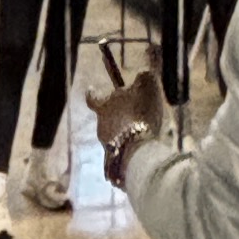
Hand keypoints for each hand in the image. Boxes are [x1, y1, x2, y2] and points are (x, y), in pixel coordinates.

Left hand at [88, 64, 166, 179]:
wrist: (140, 149)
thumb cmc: (141, 113)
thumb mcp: (147, 85)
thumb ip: (145, 76)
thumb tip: (143, 73)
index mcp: (103, 108)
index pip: (92, 99)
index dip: (92, 93)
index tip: (90, 88)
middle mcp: (102, 128)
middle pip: (107, 120)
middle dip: (118, 117)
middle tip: (135, 115)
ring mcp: (108, 148)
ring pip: (116, 138)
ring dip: (126, 136)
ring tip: (145, 136)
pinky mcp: (117, 165)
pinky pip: (123, 157)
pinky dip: (131, 153)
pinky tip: (144, 152)